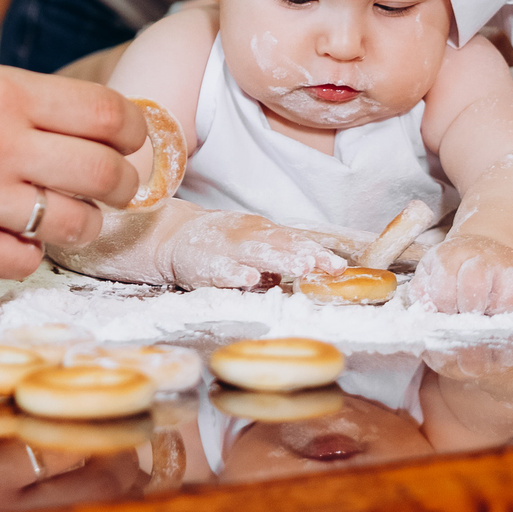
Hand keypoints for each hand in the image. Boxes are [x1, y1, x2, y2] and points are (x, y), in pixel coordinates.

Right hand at [0, 56, 143, 278]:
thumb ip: (16, 95)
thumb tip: (90, 123)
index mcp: (1, 93)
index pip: (105, 114)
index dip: (133, 131)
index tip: (131, 140)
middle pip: (103, 172)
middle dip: (120, 183)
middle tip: (113, 185)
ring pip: (74, 224)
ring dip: (80, 221)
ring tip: (63, 214)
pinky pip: (25, 261)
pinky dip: (29, 252)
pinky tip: (12, 236)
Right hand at [156, 209, 352, 288]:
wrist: (174, 236)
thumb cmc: (222, 243)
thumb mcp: (255, 243)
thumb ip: (282, 254)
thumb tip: (317, 269)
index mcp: (263, 232)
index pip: (294, 241)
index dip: (316, 252)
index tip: (338, 266)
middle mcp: (249, 236)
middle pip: (280, 245)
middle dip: (303, 254)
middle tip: (324, 264)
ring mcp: (228, 248)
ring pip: (256, 253)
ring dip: (279, 260)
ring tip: (299, 268)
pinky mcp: (206, 263)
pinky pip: (222, 269)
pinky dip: (236, 273)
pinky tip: (249, 278)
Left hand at [407, 233, 512, 313]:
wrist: (486, 250)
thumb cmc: (453, 269)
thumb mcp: (430, 273)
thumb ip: (422, 292)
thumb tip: (428, 312)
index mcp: (452, 255)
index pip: (443, 288)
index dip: (443, 308)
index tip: (446, 312)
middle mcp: (484, 258)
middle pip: (475, 285)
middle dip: (468, 309)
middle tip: (467, 316)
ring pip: (511, 296)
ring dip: (496, 315)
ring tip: (488, 317)